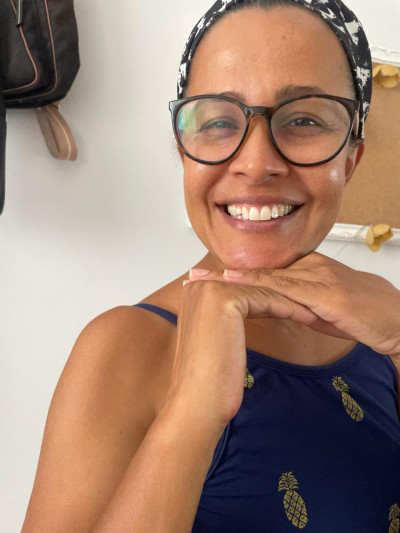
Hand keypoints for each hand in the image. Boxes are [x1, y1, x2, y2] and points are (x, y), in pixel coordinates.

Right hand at [164, 271, 321, 426]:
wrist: (198, 399)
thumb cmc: (209, 376)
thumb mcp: (215, 336)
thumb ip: (222, 317)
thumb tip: (241, 310)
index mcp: (194, 290)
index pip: (240, 289)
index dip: (267, 299)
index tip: (292, 305)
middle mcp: (199, 284)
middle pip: (251, 288)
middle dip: (281, 298)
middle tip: (310, 304)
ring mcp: (210, 289)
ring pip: (261, 292)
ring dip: (290, 302)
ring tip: (314, 311)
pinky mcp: (225, 299)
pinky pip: (266, 300)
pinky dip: (289, 309)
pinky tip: (308, 317)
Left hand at [186, 252, 399, 356]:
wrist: (396, 320)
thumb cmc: (360, 315)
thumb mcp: (318, 311)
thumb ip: (292, 305)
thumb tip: (267, 308)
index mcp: (305, 269)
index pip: (262, 270)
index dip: (232, 272)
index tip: (204, 276)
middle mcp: (307, 266)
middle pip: (257, 268)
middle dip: (221, 272)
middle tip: (190, 275)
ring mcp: (316, 276)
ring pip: (266, 274)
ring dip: (230, 276)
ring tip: (200, 279)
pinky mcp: (325, 292)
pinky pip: (285, 287)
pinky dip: (256, 285)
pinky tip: (234, 284)